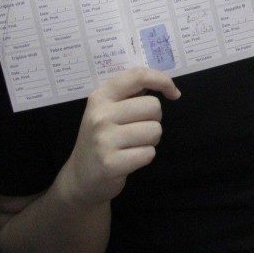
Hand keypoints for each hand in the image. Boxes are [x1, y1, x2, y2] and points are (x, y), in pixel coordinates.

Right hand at [56, 68, 180, 207]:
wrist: (80, 176)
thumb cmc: (102, 138)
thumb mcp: (108, 109)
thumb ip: (131, 93)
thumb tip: (168, 86)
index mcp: (101, 96)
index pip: (138, 76)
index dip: (163, 80)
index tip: (173, 93)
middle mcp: (100, 115)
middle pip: (154, 106)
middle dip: (154, 120)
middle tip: (136, 130)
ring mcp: (104, 139)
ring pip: (155, 130)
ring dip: (150, 140)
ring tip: (131, 145)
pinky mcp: (110, 163)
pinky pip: (149, 153)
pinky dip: (145, 157)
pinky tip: (128, 159)